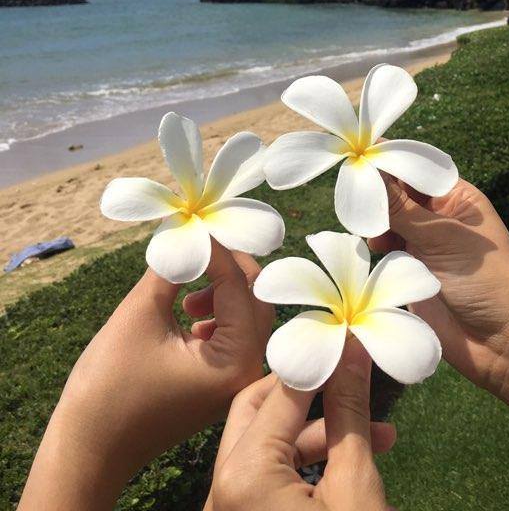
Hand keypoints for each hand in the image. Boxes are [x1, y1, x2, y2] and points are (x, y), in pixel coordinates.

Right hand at [19, 243, 272, 510]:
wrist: (90, 447)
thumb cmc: (109, 383)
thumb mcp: (142, 311)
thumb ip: (174, 265)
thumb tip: (191, 228)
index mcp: (236, 358)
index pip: (239, 284)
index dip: (215, 249)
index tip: (194, 224)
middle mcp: (249, 371)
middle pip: (257, 298)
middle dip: (228, 267)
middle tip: (196, 247)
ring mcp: (239, 380)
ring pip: (249, 314)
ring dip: (224, 291)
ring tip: (185, 293)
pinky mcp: (224, 382)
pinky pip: (237, 334)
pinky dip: (219, 313)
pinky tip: (188, 310)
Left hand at [209, 338, 393, 510]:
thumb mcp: (355, 484)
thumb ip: (349, 411)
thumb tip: (352, 347)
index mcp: (243, 476)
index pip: (281, 394)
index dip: (318, 361)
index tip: (346, 339)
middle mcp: (221, 491)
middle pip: (258, 412)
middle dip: (310, 393)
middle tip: (347, 376)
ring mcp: (228, 509)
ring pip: (265, 447)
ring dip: (315, 433)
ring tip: (376, 432)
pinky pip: (264, 477)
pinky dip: (302, 464)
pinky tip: (349, 459)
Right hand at [369, 175, 508, 395]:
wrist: (504, 345)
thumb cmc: (487, 281)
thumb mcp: (442, 238)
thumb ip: (401, 208)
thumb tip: (370, 173)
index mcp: (456, 198)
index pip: (416, 171)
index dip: (389, 166)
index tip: (359, 162)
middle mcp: (439, 219)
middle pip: (398, 197)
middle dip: (378, 198)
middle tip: (358, 202)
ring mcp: (425, 248)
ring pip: (388, 225)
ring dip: (376, 226)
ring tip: (371, 234)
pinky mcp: (412, 276)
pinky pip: (386, 255)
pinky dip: (375, 251)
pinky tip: (370, 252)